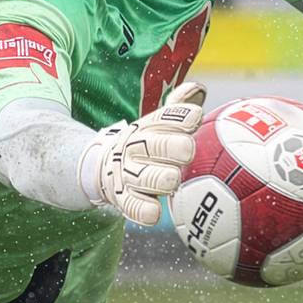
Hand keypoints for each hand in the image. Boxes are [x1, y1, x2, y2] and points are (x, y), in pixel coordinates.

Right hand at [83, 82, 206, 225]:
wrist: (104, 167)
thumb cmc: (145, 145)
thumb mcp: (156, 124)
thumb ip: (177, 107)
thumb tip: (198, 89)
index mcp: (147, 128)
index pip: (165, 119)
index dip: (180, 118)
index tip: (196, 117)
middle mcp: (136, 149)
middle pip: (153, 145)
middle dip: (171, 146)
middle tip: (187, 150)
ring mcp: (128, 174)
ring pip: (145, 177)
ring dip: (159, 177)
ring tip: (172, 179)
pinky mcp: (123, 199)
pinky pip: (132, 207)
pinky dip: (142, 211)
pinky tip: (154, 213)